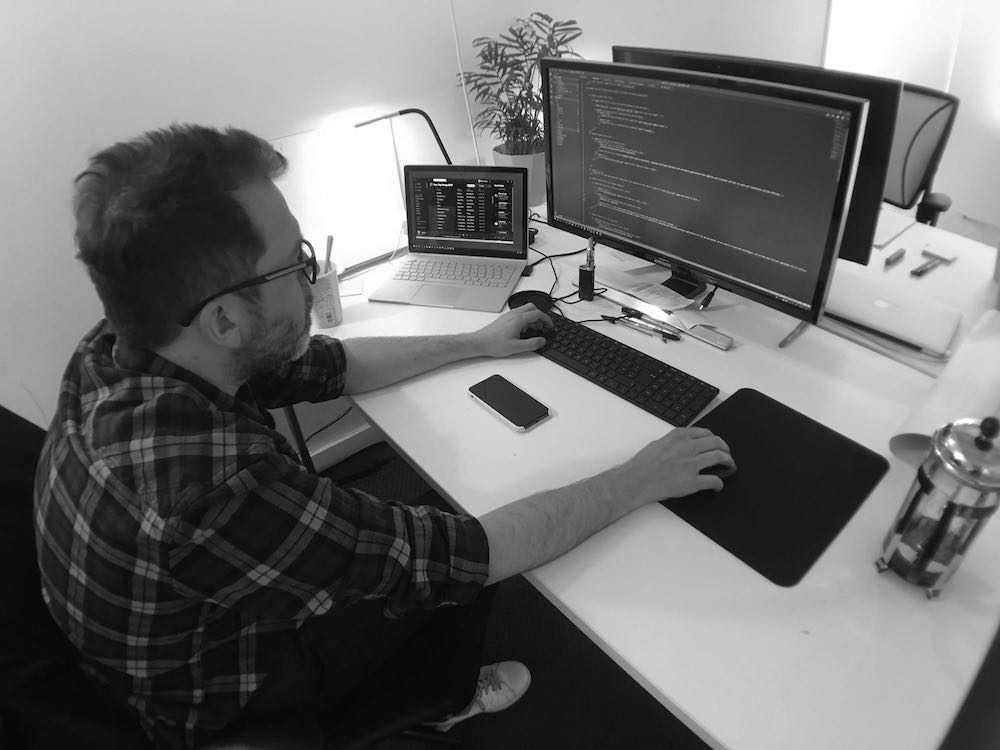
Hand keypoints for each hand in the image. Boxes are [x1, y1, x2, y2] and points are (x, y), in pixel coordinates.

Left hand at [470, 303, 552, 357]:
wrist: (479, 342)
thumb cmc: (494, 344)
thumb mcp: (516, 347)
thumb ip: (532, 344)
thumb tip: (542, 341)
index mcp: (518, 320)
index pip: (538, 314)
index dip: (547, 320)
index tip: (550, 326)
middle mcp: (513, 315)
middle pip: (532, 308)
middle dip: (540, 317)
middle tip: (543, 327)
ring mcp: (508, 316)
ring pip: (525, 310)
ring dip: (533, 318)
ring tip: (534, 330)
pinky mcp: (504, 319)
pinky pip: (519, 314)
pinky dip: (525, 319)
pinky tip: (523, 330)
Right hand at [616, 427, 733, 502]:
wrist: (635, 481)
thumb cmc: (642, 465)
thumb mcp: (658, 443)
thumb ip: (674, 442)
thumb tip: (683, 446)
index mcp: (679, 436)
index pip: (706, 433)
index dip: (715, 440)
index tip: (717, 444)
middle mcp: (687, 447)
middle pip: (717, 443)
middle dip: (726, 449)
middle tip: (727, 455)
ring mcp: (691, 464)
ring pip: (720, 458)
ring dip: (729, 463)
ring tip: (729, 467)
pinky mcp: (692, 481)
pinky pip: (714, 480)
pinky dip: (719, 483)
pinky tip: (718, 486)